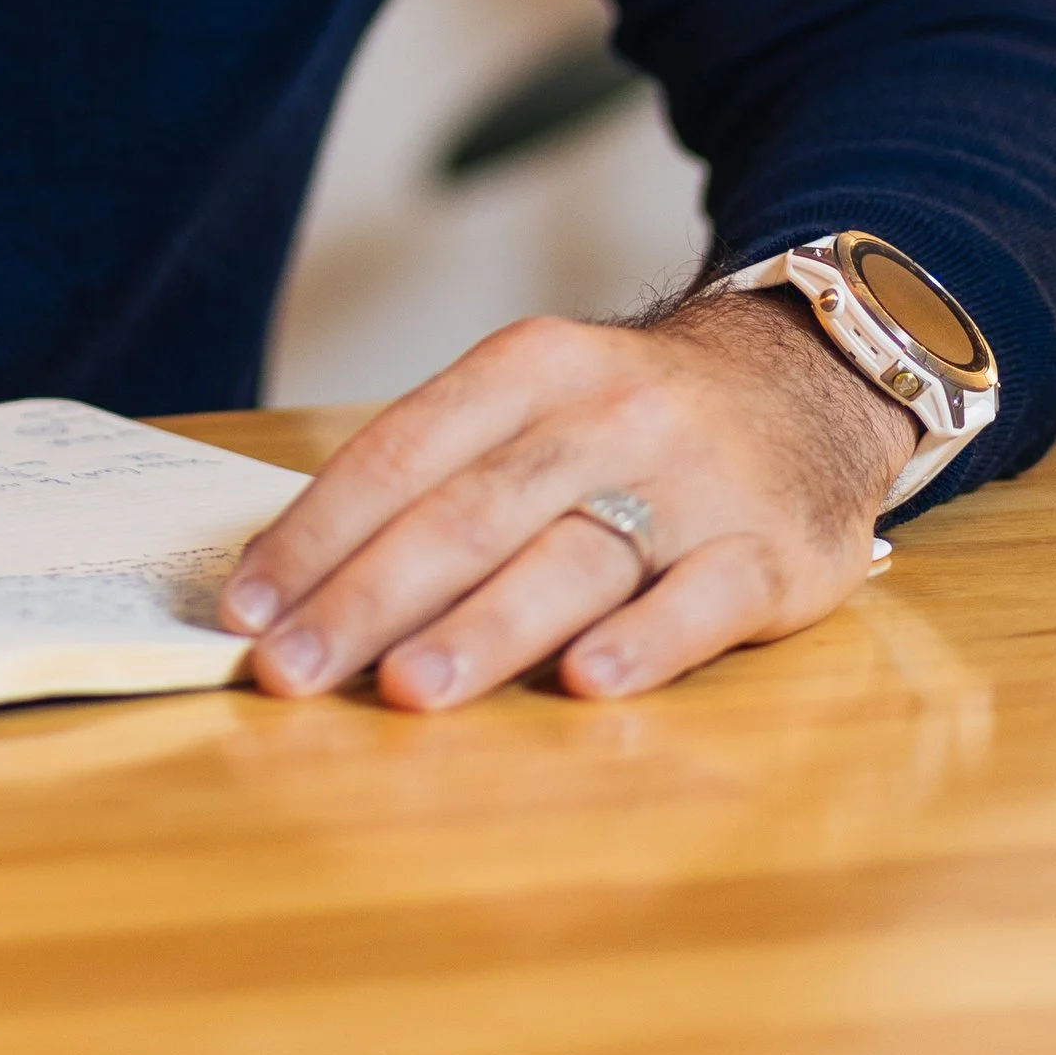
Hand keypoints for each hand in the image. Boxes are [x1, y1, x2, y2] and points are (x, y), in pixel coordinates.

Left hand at [220, 287, 917, 707]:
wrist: (809, 377)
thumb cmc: (628, 416)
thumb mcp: (536, 397)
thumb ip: (441, 474)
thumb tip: (303, 577)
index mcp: (528, 367)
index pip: (399, 450)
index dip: (317, 531)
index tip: (245, 606)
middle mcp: (605, 414)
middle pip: (469, 511)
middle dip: (367, 597)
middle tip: (290, 671)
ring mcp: (693, 482)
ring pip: (573, 557)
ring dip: (484, 627)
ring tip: (407, 687)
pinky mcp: (771, 551)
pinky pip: (700, 602)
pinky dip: (643, 644)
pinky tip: (585, 685)